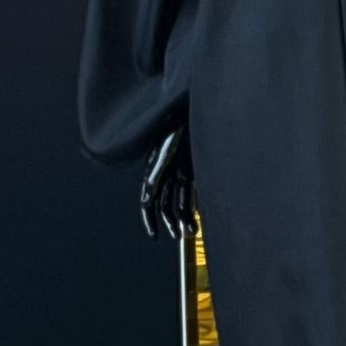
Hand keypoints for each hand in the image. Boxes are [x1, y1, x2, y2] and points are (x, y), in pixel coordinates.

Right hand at [138, 121, 195, 246]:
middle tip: (180, 237)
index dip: (150, 220)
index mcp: (154, 171)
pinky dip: (196, 204)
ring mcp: (181, 171)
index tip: (155, 236)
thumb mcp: (164, 153)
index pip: (148, 202)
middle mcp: (166, 174)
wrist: (191, 109)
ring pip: (180, 200)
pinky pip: (193, 191)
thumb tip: (144, 201)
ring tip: (193, 231)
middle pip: (166, 204)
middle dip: (171, 222)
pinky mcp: (195, 167)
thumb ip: (155, 177)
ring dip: (185, 217)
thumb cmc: (175, 127)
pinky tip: (201, 216)